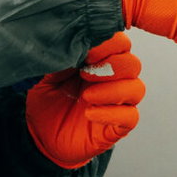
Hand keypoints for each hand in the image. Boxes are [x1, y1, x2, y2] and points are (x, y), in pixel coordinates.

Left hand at [25, 32, 144, 169]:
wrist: (40, 134)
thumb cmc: (46, 99)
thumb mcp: (46, 74)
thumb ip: (60, 57)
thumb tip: (72, 41)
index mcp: (98, 60)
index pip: (120, 43)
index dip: (110, 44)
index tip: (87, 52)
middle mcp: (112, 79)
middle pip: (132, 64)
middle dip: (111, 66)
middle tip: (85, 73)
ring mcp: (116, 103)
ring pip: (136, 89)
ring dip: (112, 90)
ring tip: (86, 95)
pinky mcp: (117, 126)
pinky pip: (130, 117)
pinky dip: (111, 113)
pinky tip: (89, 113)